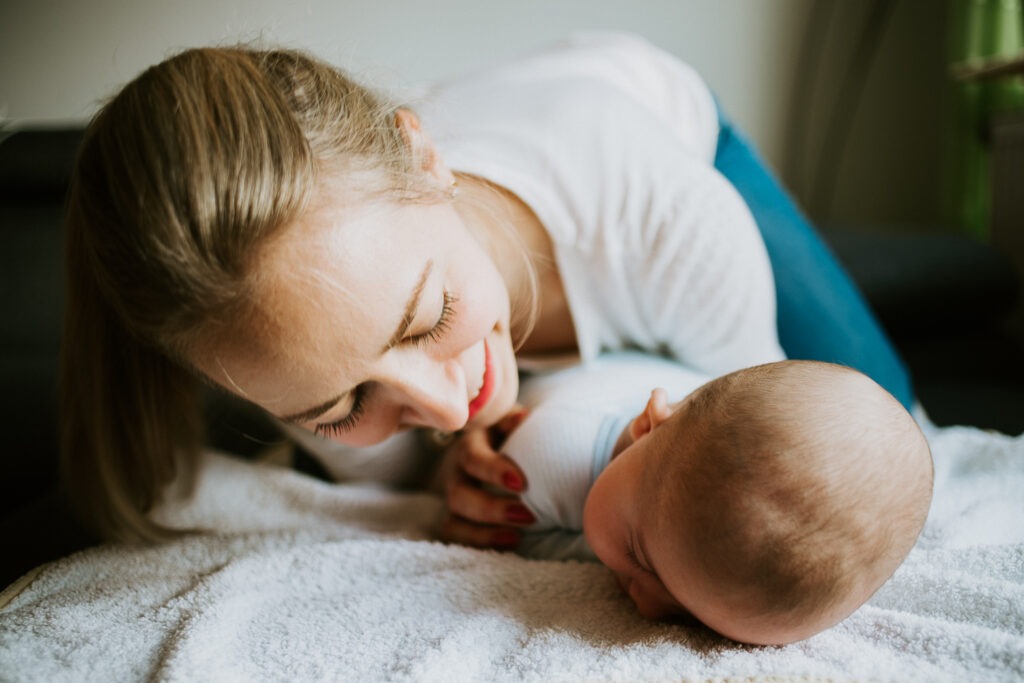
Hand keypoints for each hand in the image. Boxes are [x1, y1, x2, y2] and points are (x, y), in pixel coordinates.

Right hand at [436, 406, 533, 548]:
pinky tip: (511, 542)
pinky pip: (459, 538)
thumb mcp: (510, 420)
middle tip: (528, 515)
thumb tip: (524, 419)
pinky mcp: (458, 519)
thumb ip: (516, 421)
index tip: (521, 484)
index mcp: (470, 445)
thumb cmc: (508, 432)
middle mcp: (456, 473)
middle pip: (459, 496)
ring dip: (484, 534)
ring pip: (454, 522)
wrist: (495, 445)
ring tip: (518, 536)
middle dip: (491, 509)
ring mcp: (455, 499)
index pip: (472, 458)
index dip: (493, 471)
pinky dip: (480, 544)